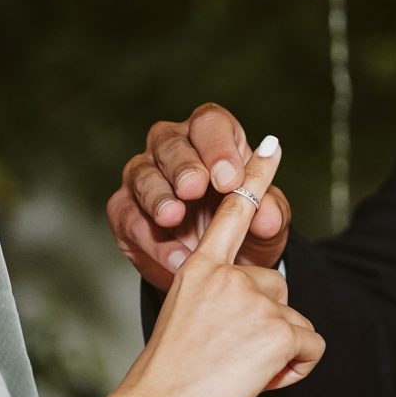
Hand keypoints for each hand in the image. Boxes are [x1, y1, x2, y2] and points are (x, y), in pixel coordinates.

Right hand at [94, 138, 323, 396]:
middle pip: (276, 288)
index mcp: (200, 267)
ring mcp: (255, 299)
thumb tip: (260, 310)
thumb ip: (219, 299)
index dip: (255, 175)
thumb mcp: (184, 318)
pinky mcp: (278, 329)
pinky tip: (261, 380)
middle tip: (228, 357)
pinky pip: (312, 347)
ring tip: (238, 371)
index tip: (271, 143)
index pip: (233, 211)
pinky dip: (296, 369)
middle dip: (266, 325)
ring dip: (279, 349)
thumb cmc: (166, 374)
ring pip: (294, 321)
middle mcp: (229, 274)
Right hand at [107, 103, 293, 288]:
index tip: (231, 179)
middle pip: (170, 142)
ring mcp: (144, 176)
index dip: (218, 147)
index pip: (210, 124)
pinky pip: (129, 217)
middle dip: (183, 166)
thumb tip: (267, 215)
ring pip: (142, 175)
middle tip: (194, 189)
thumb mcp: (267, 224)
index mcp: (213, 137)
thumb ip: (271, 214)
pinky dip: (151, 239)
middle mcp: (173, 148)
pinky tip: (175, 257)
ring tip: (173, 218)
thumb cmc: (245, 230)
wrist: (220, 272)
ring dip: (158, 196)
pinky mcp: (124, 210)